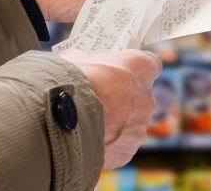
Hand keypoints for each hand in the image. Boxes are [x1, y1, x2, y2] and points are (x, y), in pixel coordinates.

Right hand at [59, 48, 160, 169]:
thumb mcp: (78, 59)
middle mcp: (147, 98)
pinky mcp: (127, 150)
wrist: (61, 117)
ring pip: (130, 124)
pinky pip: (119, 145)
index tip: (121, 72)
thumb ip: (89, 61)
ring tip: (88, 123)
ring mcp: (139, 127)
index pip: (150, 64)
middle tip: (99, 100)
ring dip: (114, 123)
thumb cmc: (72, 81)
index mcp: (140, 68)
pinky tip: (87, 139)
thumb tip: (81, 64)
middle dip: (122, 99)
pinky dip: (106, 144)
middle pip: (140, 97)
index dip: (134, 69)